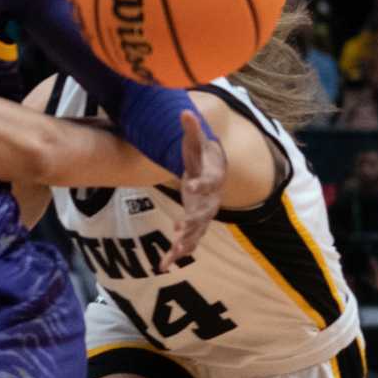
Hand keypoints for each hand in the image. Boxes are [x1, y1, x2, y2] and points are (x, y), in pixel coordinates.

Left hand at [163, 109, 226, 271]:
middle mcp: (211, 200)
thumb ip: (191, 129)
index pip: (208, 182)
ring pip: (197, 233)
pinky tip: (162, 267)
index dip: (200, 185)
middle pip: (204, 214)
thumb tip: (185, 111)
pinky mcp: (196, 225)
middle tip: (179, 231)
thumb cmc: (202, 155)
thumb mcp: (196, 142)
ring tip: (171, 256)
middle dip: (192, 223)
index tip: (188, 187)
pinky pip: (188, 243)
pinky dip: (177, 255)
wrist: (214, 169)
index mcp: (211, 178)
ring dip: (185, 244)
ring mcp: (204, 215)